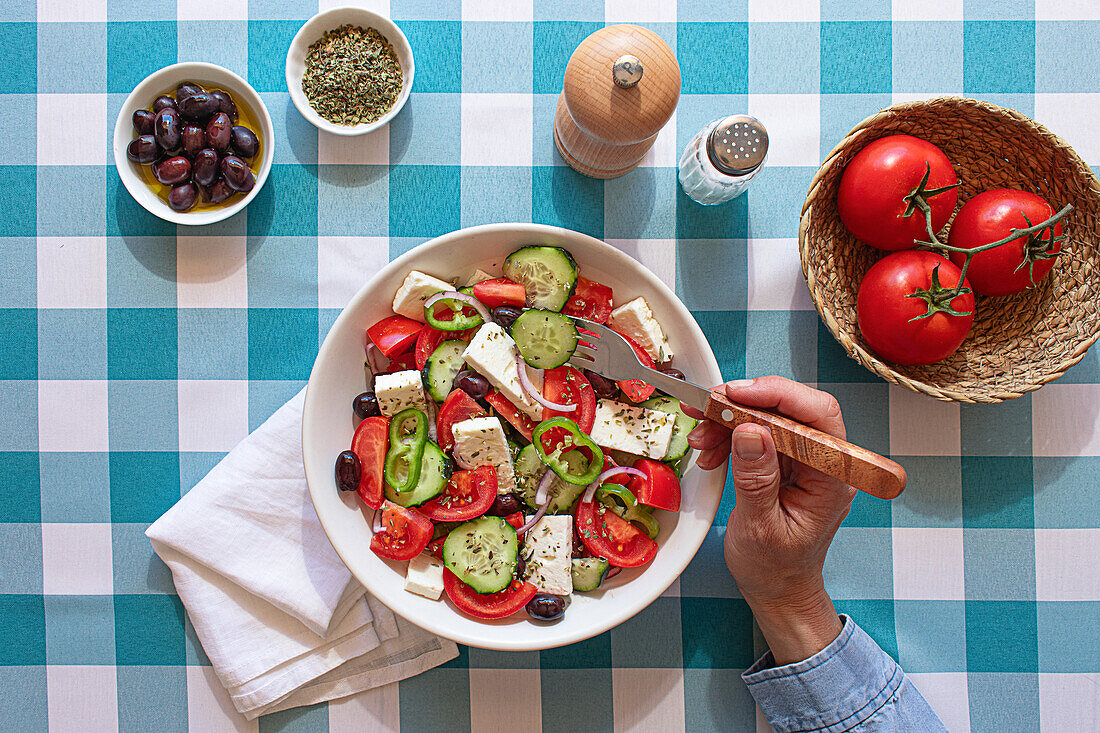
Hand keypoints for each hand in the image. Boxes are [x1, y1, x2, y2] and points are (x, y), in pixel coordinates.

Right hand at [682, 376, 855, 664]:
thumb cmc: (777, 568)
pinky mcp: (784, 461)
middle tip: (705, 408)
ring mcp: (804, 459)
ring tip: (701, 436)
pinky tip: (710, 448)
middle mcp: (824, 462)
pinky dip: (729, 433)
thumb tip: (749, 430)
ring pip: (768, 417)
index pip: (817, 416)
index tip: (736, 394)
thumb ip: (756, 478)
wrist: (779, 589)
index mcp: (832, 477)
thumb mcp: (760, 527)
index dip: (778, 395)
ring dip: (729, 419)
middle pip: (790, 409)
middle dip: (743, 404)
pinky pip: (757, 432)